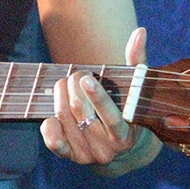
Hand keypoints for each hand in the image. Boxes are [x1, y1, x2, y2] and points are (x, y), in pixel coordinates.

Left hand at [42, 26, 147, 166]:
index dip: (98, 98)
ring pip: (64, 118)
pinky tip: (53, 114)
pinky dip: (49, 125)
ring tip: (65, 85)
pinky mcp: (70, 157)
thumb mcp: (134, 90)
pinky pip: (53, 141)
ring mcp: (88, 155)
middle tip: (76, 75)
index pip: (111, 118)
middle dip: (74, 85)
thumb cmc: (126, 110)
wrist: (119, 149)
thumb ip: (137, 61)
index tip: (87, 79)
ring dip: (60, 95)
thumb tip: (140, 32)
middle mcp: (107, 149)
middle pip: (81, 111)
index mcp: (125, 134)